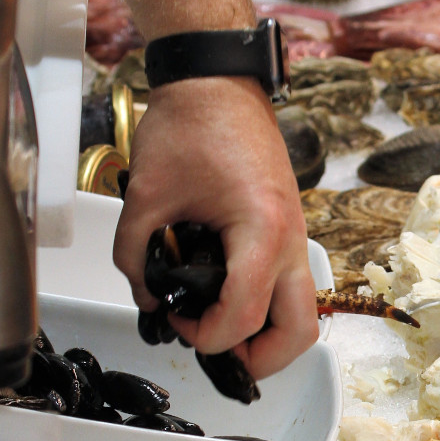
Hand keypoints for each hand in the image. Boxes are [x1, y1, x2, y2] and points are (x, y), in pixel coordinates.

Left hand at [113, 77, 318, 377]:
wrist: (218, 82)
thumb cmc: (192, 124)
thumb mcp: (146, 195)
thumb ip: (135, 256)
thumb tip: (147, 297)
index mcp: (261, 231)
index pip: (243, 316)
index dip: (204, 336)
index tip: (175, 321)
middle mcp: (291, 240)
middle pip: (299, 333)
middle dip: (258, 358)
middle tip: (217, 352)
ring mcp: (296, 237)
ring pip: (303, 315)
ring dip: (269, 336)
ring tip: (222, 329)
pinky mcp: (290, 231)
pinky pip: (291, 287)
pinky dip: (267, 307)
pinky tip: (225, 296)